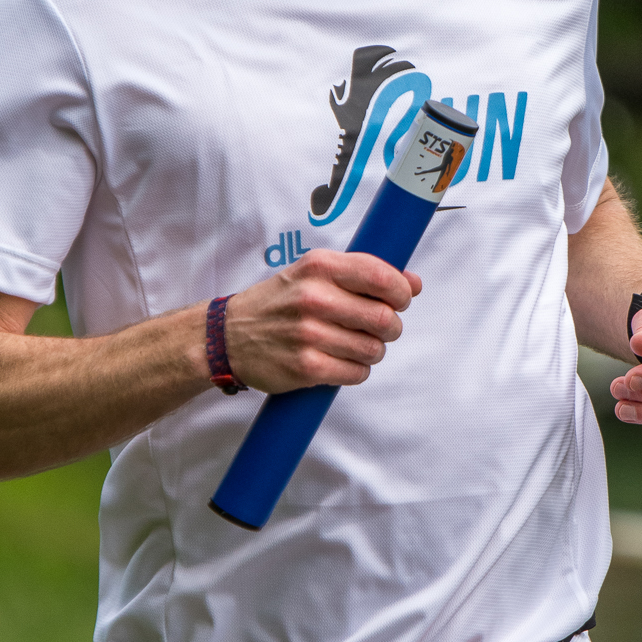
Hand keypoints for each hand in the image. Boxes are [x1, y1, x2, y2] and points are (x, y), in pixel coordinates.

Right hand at [223, 249, 421, 392]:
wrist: (227, 336)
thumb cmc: (279, 303)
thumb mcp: (313, 274)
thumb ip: (363, 274)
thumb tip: (414, 283)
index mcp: (319, 267)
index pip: (381, 277)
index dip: (401, 292)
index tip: (399, 299)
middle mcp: (314, 298)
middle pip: (385, 318)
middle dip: (390, 327)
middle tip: (378, 328)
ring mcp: (309, 334)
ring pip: (374, 349)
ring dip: (372, 351)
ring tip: (353, 346)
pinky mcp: (305, 367)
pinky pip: (356, 373)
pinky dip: (356, 371)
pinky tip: (340, 362)